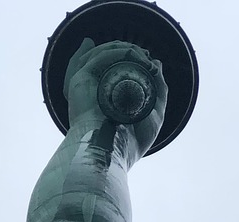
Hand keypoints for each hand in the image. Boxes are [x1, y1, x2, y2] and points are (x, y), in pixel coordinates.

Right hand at [64, 39, 168, 159]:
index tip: (150, 61)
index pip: (114, 67)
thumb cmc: (131, 143)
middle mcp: (94, 88)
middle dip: (129, 51)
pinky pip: (98, 57)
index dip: (131, 59)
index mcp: (106, 96)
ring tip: (143, 56)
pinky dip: (117, 52)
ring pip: (103, 53)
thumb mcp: (153, 115)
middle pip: (108, 57)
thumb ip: (158, 91)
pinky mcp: (80, 80)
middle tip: (147, 56)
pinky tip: (132, 55)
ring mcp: (86, 83)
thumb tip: (157, 62)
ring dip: (125, 49)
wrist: (113, 155)